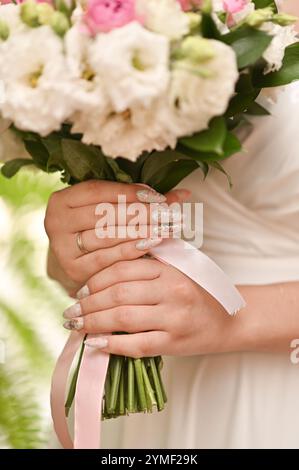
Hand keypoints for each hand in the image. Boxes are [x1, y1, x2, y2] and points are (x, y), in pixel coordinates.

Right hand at [44, 180, 189, 295]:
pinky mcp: (74, 270)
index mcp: (61, 200)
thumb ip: (137, 198)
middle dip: (141, 212)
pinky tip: (153, 243)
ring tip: (167, 227)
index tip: (157, 196)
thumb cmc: (95, 227)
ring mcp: (62, 249)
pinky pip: (108, 258)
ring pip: (107, 236)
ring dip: (141, 231)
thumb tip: (183, 194)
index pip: (97, 190)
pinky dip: (132, 250)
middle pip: (104, 214)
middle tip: (169, 213)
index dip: (129, 192)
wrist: (72, 261)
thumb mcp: (107, 207)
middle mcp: (55, 223)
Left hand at [62, 258, 240, 357]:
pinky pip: (137, 344)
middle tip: (71, 311)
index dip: (96, 280)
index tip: (80, 290)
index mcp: (170, 268)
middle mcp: (172, 290)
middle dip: (88, 303)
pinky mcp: (175, 342)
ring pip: (123, 318)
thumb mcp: (179, 269)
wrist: (232, 319)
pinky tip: (95, 344)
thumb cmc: (200, 292)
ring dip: (94, 322)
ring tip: (77, 326)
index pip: (123, 269)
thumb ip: (149, 263)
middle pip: (118, 294)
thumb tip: (104, 273)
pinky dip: (112, 344)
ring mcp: (174, 317)